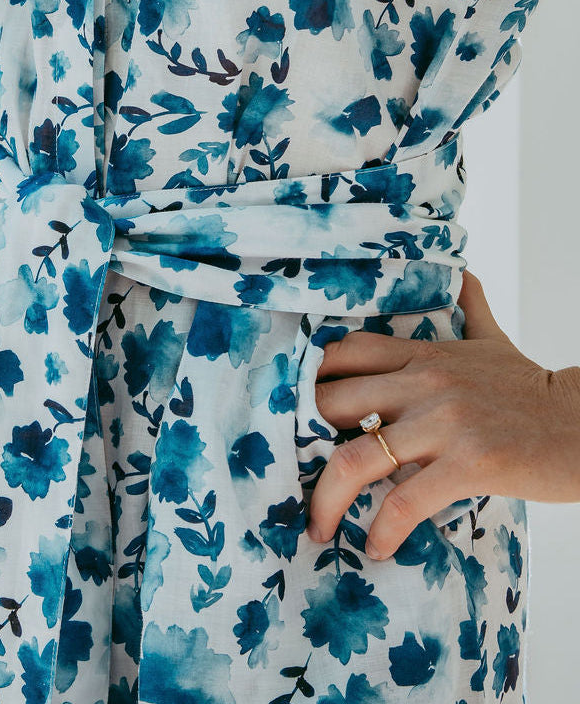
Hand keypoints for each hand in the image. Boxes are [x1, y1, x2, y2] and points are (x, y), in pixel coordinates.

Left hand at [306, 268, 579, 559]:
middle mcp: (425, 382)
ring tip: (316, 525)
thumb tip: (462, 274)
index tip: (287, 408)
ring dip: (326, 498)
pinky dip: (382, 528)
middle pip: (332, 402)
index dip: (307, 377)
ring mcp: (445, 422)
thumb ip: (470, 310)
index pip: (345, 352)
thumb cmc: (534, 389)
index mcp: (423, 355)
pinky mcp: (470, 463)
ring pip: (357, 456)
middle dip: (300, 439)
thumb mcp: (495, 342)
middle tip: (288, 472)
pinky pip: (406, 500)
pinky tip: (376, 546)